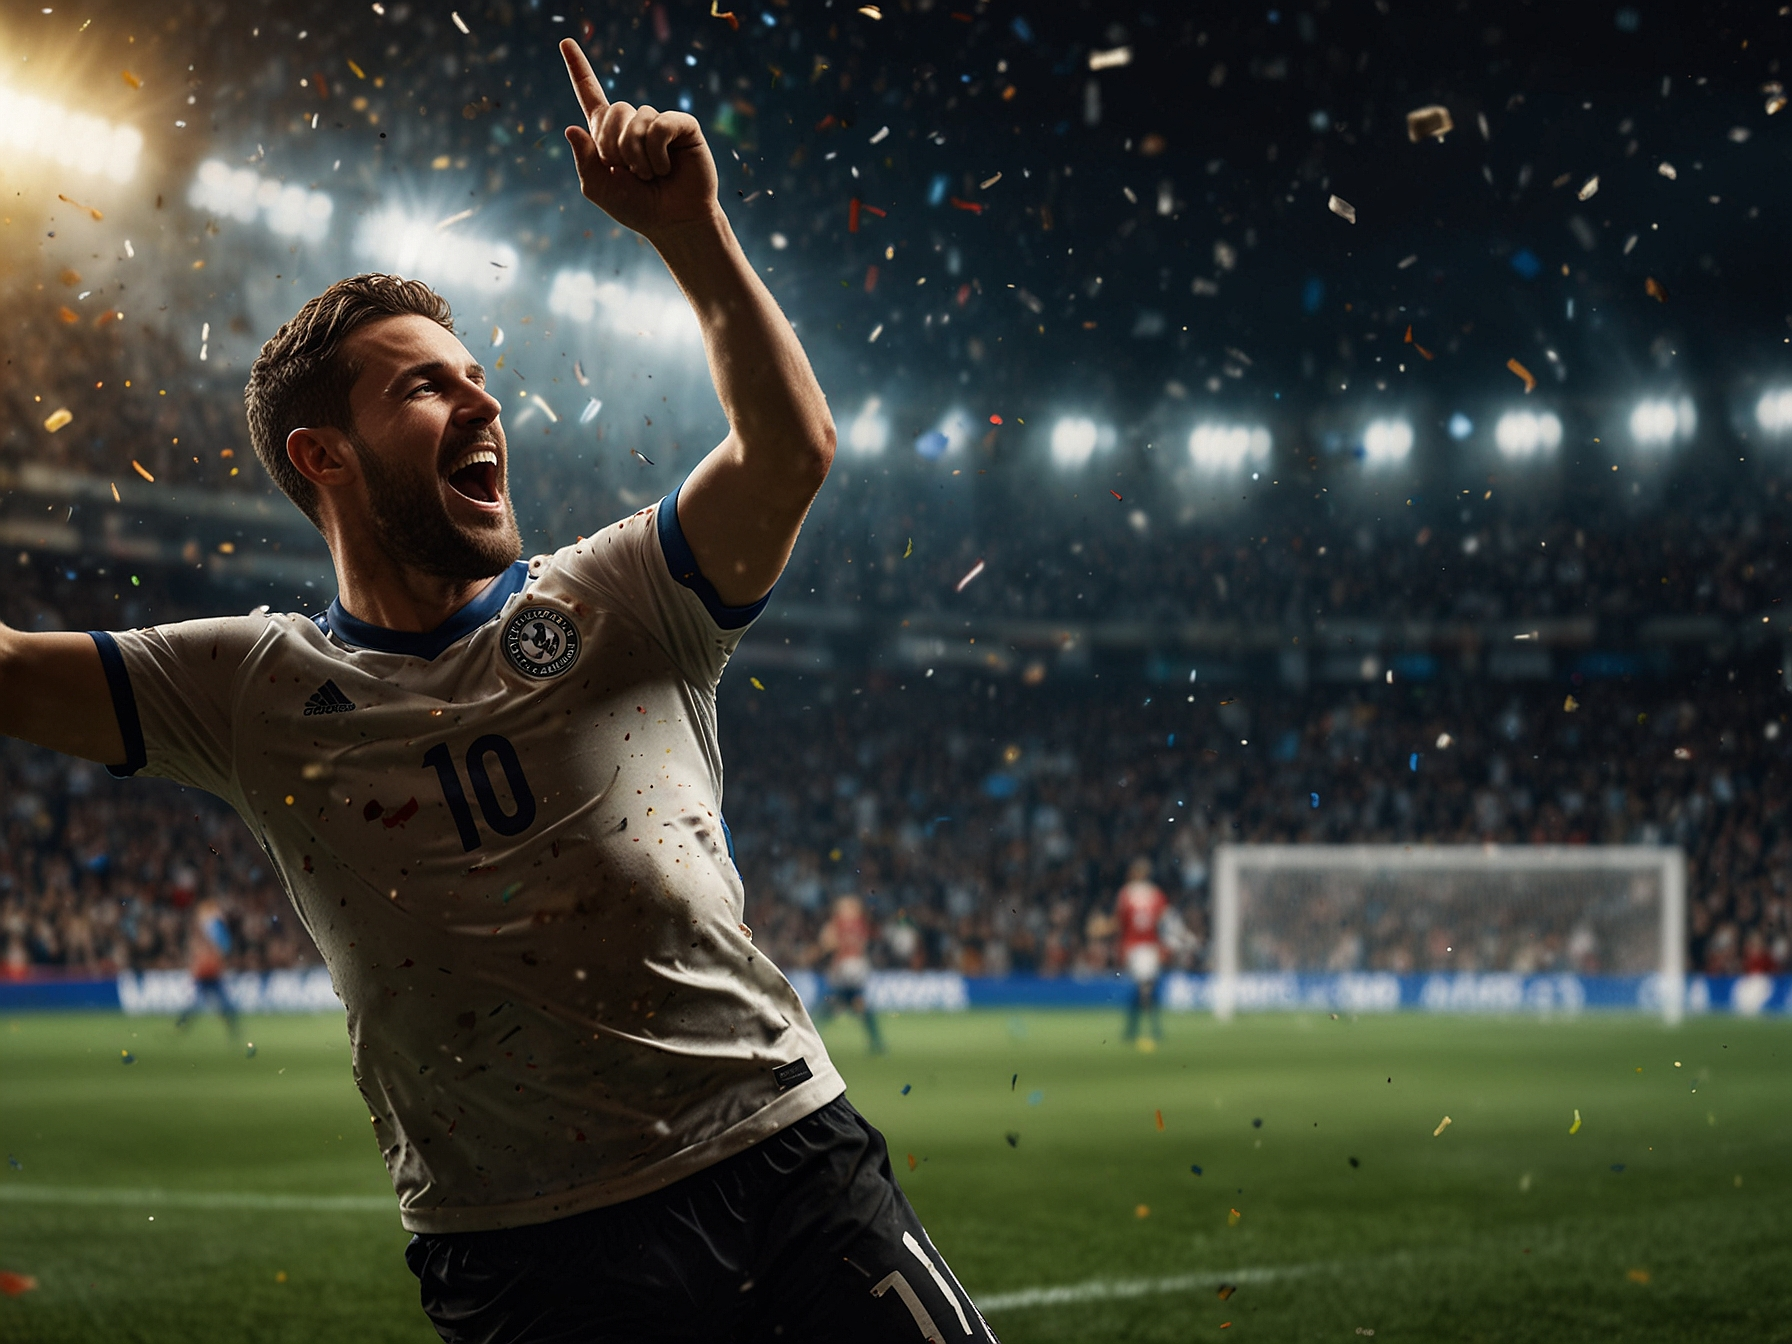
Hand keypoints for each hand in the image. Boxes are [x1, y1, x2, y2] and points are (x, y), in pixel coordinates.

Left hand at [560, 38, 719, 240]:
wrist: (675, 223)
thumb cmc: (639, 208)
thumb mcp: (599, 188)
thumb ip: (584, 161)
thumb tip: (572, 128)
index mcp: (609, 134)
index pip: (590, 94)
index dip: (579, 69)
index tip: (566, 42)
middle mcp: (634, 123)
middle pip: (614, 109)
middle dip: (614, 145)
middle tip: (628, 172)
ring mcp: (659, 122)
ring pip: (637, 120)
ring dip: (638, 155)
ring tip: (650, 175)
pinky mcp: (683, 126)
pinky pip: (661, 125)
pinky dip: (657, 151)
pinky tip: (665, 168)